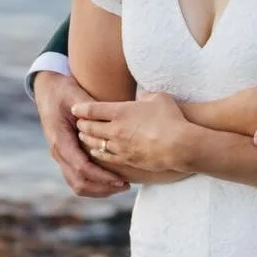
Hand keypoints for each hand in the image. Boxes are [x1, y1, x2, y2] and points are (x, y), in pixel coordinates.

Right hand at [34, 68, 128, 196]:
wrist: (48, 91)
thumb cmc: (63, 91)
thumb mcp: (76, 95)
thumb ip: (91, 108)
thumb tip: (111, 118)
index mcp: (60, 139)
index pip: (81, 167)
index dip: (101, 177)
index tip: (120, 180)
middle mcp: (58, 152)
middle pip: (79, 182)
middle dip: (103, 188)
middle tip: (125, 186)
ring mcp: (60, 156)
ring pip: (77, 185)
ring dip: (99, 190)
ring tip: (120, 186)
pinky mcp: (66, 157)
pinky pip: (77, 179)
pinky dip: (93, 185)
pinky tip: (110, 181)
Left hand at [74, 93, 192, 177]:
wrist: (180, 146)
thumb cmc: (171, 119)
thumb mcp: (158, 98)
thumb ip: (145, 96)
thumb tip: (141, 96)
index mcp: (120, 111)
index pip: (92, 109)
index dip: (81, 108)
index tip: (76, 108)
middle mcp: (115, 129)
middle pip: (90, 128)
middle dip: (81, 125)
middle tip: (78, 124)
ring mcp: (119, 147)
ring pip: (95, 144)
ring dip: (87, 140)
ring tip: (83, 138)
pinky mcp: (126, 161)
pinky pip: (106, 158)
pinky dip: (98, 154)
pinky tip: (96, 152)